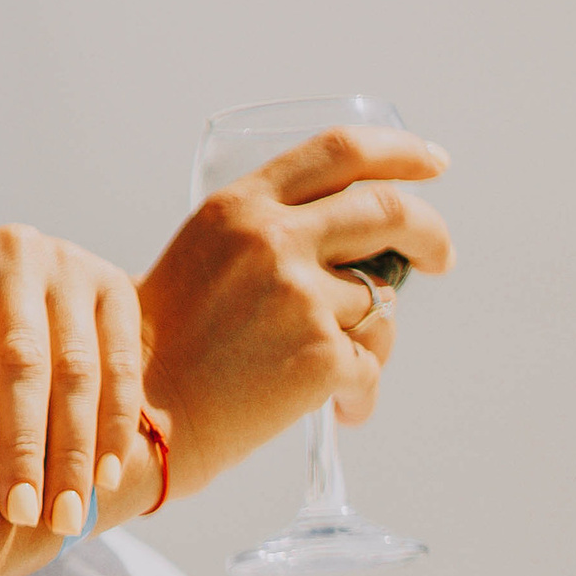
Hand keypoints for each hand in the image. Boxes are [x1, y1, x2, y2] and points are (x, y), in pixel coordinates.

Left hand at [0, 225, 146, 539]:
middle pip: (22, 359)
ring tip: (66, 518)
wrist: (15, 279)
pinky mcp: (116, 288)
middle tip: (20, 514)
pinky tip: (107, 481)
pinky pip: (122, 367)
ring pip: (78, 370)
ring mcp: (71, 267)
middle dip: (23, 444)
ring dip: (75, 450)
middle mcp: (14, 251)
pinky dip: (117, 428)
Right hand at [138, 125, 451, 500]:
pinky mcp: (321, 353)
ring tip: (338, 370)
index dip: (400, 152)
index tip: (432, 164)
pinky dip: (360, 392)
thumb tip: (343, 243)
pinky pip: (369, 366)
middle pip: (388, 211)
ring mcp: (301, 296)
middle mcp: (274, 240)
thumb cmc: (156, 353)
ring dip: (371, 338)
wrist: (136, 423)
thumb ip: (260, 235)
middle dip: (429, 232)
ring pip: (378, 302)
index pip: (341, 152)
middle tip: (439, 256)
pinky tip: (339, 409)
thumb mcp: (198, 260)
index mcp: (241, 208)